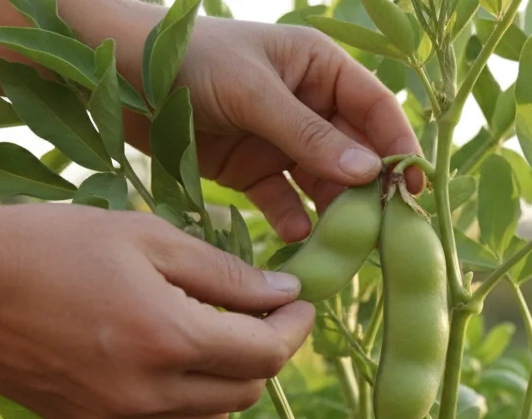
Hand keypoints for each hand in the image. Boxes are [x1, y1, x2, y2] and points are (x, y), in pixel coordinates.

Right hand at [0, 203, 313, 418]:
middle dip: (266, 352)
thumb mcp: (146, 238)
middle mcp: (150, 394)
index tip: (300, 301)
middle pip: (247, 391)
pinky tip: (173, 360)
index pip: (267, 354)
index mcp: (169, 339)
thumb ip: (223, 273)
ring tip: (216, 334)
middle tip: (261, 311)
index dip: (295, 328)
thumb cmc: (50, 245)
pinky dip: (190, 402)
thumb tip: (284, 295)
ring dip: (231, 381)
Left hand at [179, 18, 422, 241]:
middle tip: (384, 228)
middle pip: (355, 153)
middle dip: (370, 190)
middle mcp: (309, 105)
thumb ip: (308, 135)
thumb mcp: (252, 92)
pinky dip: (292, 220)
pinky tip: (297, 238)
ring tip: (343, 244)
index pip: (376, 110)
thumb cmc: (189, 61)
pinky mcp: (252, 171)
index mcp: (319, 69)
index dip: (400, 147)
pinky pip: (283, 200)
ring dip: (334, 213)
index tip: (414, 187)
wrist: (117, 77)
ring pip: (323, 183)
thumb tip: (369, 173)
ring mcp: (281, 141)